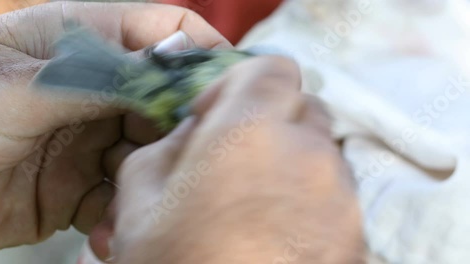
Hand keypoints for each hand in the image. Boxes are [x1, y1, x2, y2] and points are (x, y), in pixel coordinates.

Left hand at [0, 2, 229, 254]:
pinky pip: (120, 197)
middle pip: (163, 97)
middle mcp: (92, 88)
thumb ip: (99, 78)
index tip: (225, 85)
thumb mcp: (20, 87)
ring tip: (136, 200)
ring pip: (148, 152)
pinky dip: (120, 214)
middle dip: (178, 126)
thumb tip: (170, 63)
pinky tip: (104, 231)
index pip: (159, 29)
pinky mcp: (78, 186)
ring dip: (150, 177)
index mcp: (77, 42)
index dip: (196, 51)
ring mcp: (88, 138)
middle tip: (183, 155)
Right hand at [114, 57, 363, 262]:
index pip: (270, 68)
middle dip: (265, 126)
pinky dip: (306, 202)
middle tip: (231, 162)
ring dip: (286, 165)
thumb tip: (193, 133)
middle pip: (300, 110)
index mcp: (250, 132)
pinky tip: (274, 236)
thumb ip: (166, 146)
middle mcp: (308, 155)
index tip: (213, 118)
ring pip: (318, 154)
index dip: (239, 85)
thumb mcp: (139, 199)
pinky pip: (331, 197)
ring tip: (250, 207)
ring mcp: (340, 198)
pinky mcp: (355, 236)